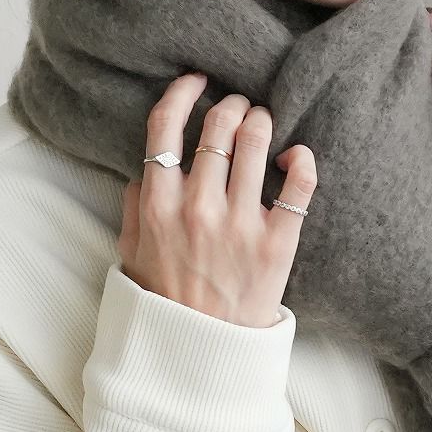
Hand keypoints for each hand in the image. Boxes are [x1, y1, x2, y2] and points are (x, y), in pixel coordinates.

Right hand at [117, 73, 316, 327]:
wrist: (202, 351)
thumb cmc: (165, 300)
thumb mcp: (130, 253)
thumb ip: (133, 206)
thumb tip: (143, 169)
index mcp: (158, 205)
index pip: (167, 128)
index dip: (183, 93)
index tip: (197, 81)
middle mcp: (198, 207)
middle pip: (217, 127)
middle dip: (229, 105)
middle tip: (237, 108)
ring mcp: (240, 224)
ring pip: (255, 142)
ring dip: (260, 121)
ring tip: (262, 123)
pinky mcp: (278, 242)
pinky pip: (299, 184)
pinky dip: (301, 159)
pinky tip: (295, 155)